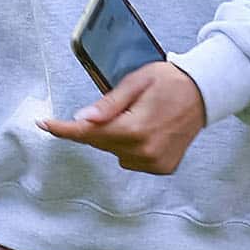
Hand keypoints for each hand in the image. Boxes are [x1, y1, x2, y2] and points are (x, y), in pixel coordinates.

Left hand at [35, 63, 206, 173]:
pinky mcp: (163, 168)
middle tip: (121, 106)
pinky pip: (133, 160)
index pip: (89, 134)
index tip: (44, 124)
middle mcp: (145, 152)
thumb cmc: (171, 82)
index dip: (64, 130)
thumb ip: (109, 104)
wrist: (205, 94)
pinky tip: (149, 130)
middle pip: (101, 144)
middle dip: (99, 127)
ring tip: (140, 116)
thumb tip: (82, 119)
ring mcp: (155, 163)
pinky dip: (133, 147)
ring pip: (116, 153)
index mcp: (136, 129)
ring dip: (117, 137)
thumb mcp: (137, 82)